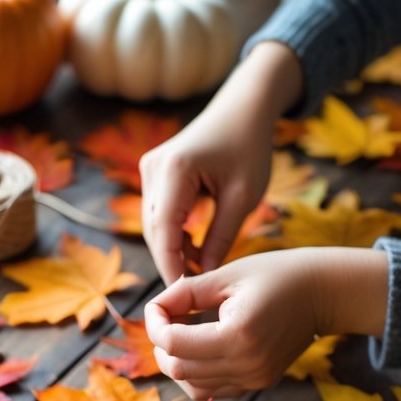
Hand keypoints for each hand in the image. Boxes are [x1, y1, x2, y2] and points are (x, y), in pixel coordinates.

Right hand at [139, 107, 272, 285]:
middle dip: (171, 261)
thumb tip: (204, 274)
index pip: (164, 231)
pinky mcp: (155, 173)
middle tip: (193, 291)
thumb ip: (221, 237)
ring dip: (174, 249)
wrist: (244, 107)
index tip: (184, 293)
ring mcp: (150, 169)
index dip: (171, 265)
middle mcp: (154, 168)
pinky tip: (196, 250)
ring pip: (155, 224)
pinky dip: (175, 234)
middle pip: (155, 230)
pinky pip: (160, 213)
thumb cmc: (249, 146)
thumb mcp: (243, 197)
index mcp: (175, 170)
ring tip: (200, 270)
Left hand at [144, 246, 388, 399]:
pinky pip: (212, 391)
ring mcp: (253, 378)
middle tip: (166, 319)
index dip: (154, 323)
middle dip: (161, 345)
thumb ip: (184, 293)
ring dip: (176, 363)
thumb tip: (153, 310)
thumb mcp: (226, 275)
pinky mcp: (258, 383)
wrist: (323, 293)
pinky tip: (199, 349)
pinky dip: (196, 374)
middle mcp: (246, 364)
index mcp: (238, 334)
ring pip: (192, 387)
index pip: (173, 343)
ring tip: (180, 336)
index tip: (157, 306)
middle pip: (178, 369)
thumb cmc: (276, 274)